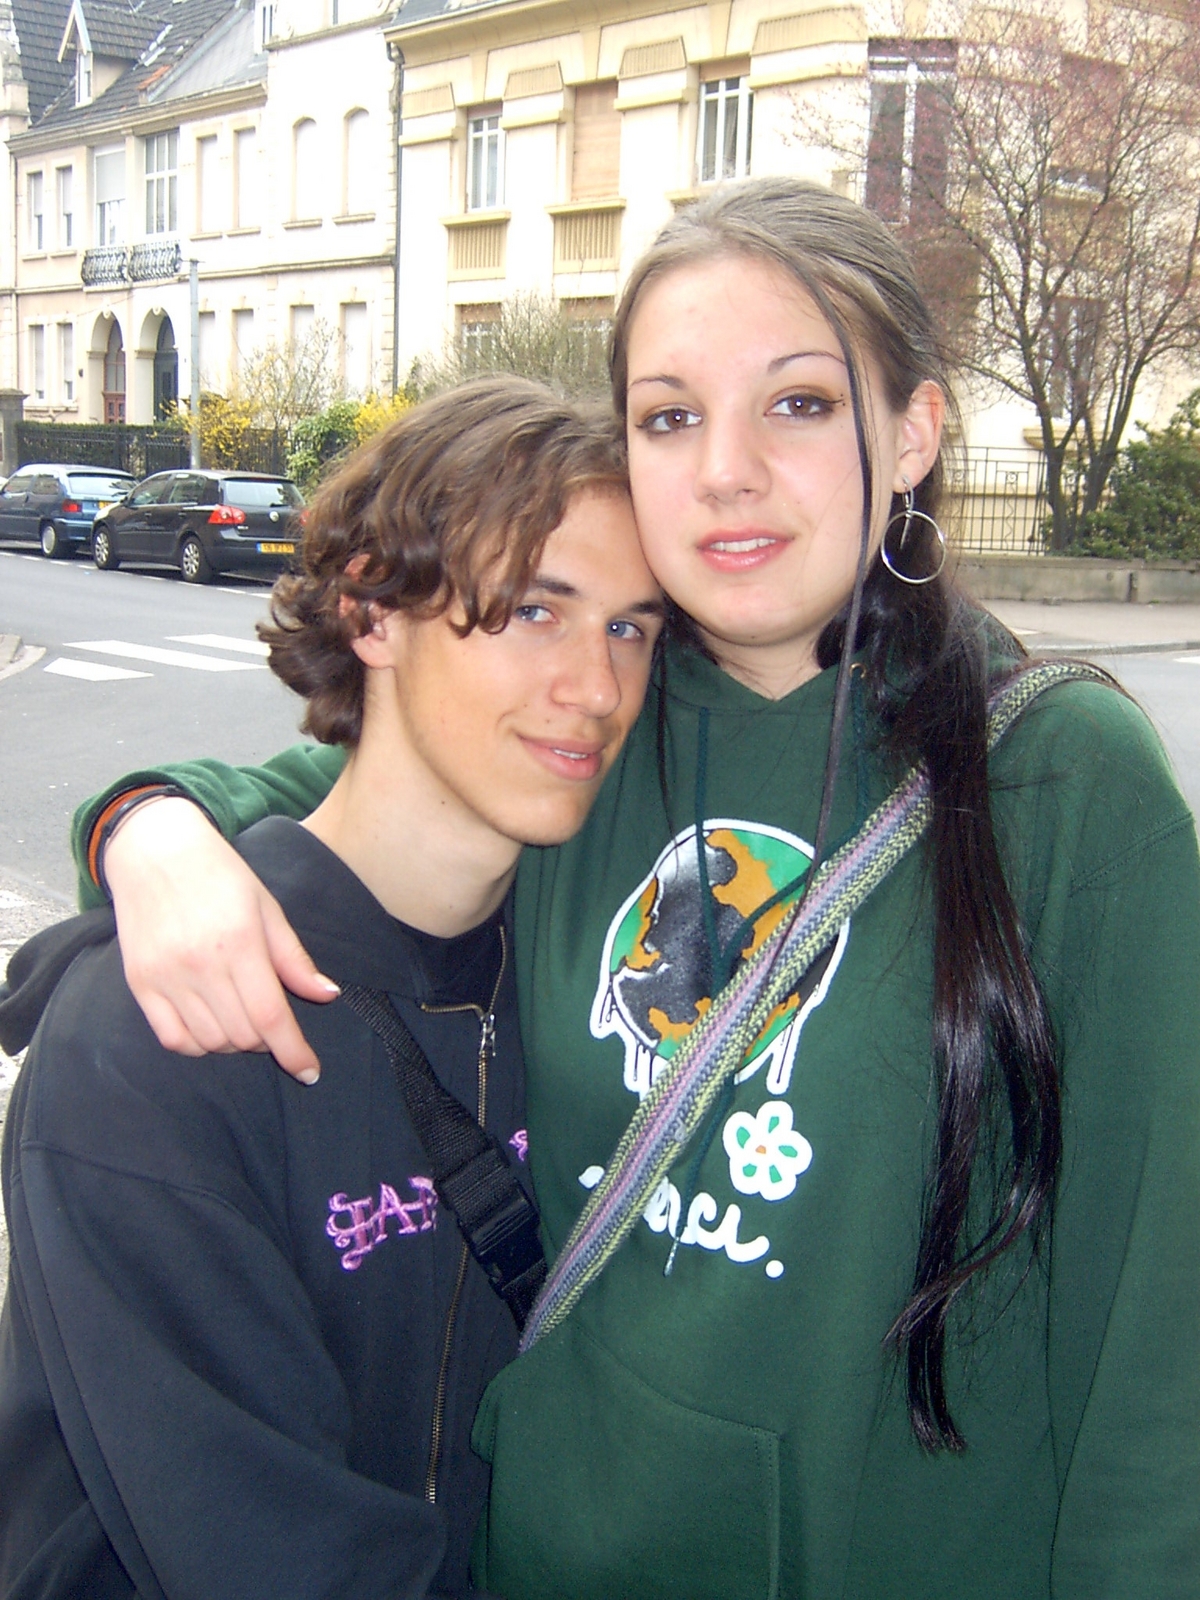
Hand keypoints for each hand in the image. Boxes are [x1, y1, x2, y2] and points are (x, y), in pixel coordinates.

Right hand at [104, 797, 338, 1081]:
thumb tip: (327, 995)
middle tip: (270, 1021)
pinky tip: (210, 1027)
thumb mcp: (267, 908)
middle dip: (266, 1041)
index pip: (271, 1016)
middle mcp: (200, 964)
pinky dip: (197, 1045)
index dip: (293, 1051)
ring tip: (240, 1016)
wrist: (155, 850)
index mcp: (240, 943)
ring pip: (211, 1042)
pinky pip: (172, 1039)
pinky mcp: (140, 983)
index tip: (310, 1072)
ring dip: (233, 1042)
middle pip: (243, 1035)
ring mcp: (166, 976)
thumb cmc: (220, 875)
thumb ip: (293, 958)